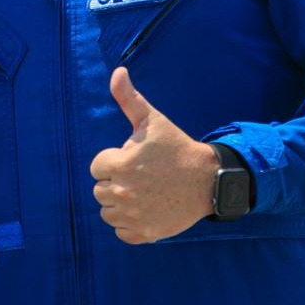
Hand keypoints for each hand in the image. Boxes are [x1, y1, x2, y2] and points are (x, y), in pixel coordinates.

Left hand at [89, 67, 218, 243]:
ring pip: (107, 212)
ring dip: (119, 203)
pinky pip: (121, 231)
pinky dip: (129, 224)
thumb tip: (117, 71)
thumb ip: (129, 98)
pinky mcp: (144, 233)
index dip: (114, 160)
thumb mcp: (153, 120)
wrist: (208, 180)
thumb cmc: (176, 147)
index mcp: (121, 165)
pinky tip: (145, 209)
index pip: (97, 166)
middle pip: (100, 190)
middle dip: (116, 180)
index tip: (134, 158)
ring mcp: (134, 216)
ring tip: (142, 191)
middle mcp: (124, 192)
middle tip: (141, 175)